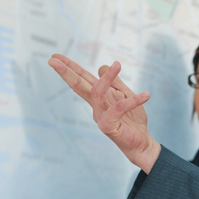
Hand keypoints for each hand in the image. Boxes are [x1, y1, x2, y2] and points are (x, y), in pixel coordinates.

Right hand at [47, 54, 160, 172]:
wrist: (141, 142)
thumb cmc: (132, 120)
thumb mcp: (124, 95)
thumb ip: (115, 82)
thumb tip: (102, 66)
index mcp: (98, 98)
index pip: (81, 79)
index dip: (70, 67)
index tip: (55, 56)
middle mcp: (96, 106)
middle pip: (79, 86)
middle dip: (66, 72)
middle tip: (52, 60)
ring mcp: (100, 117)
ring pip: (98, 93)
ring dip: (107, 77)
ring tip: (118, 64)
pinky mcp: (109, 127)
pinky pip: (119, 109)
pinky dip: (133, 101)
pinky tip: (145, 95)